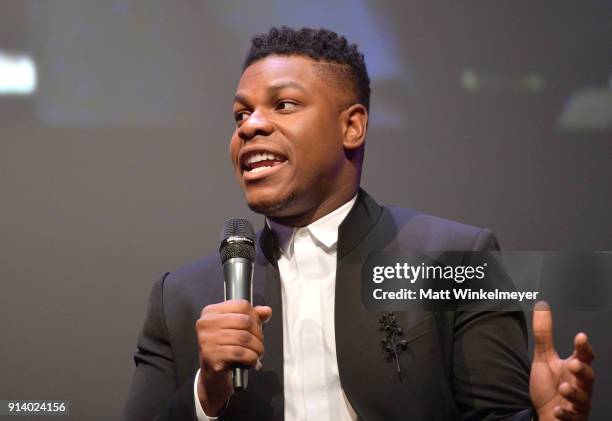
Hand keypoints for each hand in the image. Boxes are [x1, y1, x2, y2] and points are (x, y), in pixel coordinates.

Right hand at [195, 299, 271, 415]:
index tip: (258, 327)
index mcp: (210, 312)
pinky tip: (253, 362)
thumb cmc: (225, 349)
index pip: (241, 305)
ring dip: (257, 348)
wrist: (212, 376)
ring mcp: (207, 340)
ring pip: (245, 338)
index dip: (255, 316)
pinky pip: (241, 353)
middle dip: (258, 334)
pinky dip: (252, 358)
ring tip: (258, 353)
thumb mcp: (237, 329)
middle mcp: (205, 324)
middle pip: (245, 321)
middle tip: (259, 343)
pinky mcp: (212, 356)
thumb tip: (266, 311)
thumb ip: (252, 317)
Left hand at [530, 301, 594, 420]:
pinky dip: (566, 413)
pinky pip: (572, 417)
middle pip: (589, 376)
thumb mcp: (544, 358)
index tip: (580, 336)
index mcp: (574, 368)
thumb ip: (544, 334)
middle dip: (583, 370)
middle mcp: (580, 384)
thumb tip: (542, 306)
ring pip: (583, 398)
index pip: (584, 356)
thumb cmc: (550, 385)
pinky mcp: (572, 418)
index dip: (584, 347)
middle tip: (573, 363)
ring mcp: (578, 403)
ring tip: (563, 387)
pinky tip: (558, 409)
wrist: (548, 414)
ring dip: (574, 392)